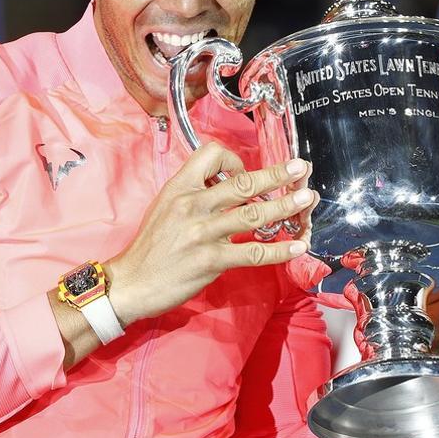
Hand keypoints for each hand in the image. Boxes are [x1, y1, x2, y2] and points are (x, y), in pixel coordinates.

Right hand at [104, 142, 317, 325]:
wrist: (130, 282)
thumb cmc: (151, 246)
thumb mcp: (165, 205)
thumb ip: (194, 193)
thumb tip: (226, 185)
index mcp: (181, 186)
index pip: (213, 155)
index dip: (235, 160)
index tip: (244, 174)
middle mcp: (193, 204)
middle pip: (243, 182)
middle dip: (277, 174)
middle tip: (301, 168)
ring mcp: (203, 232)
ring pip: (253, 213)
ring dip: (285, 206)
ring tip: (308, 200)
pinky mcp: (211, 260)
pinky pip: (252, 252)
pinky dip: (279, 250)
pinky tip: (296, 247)